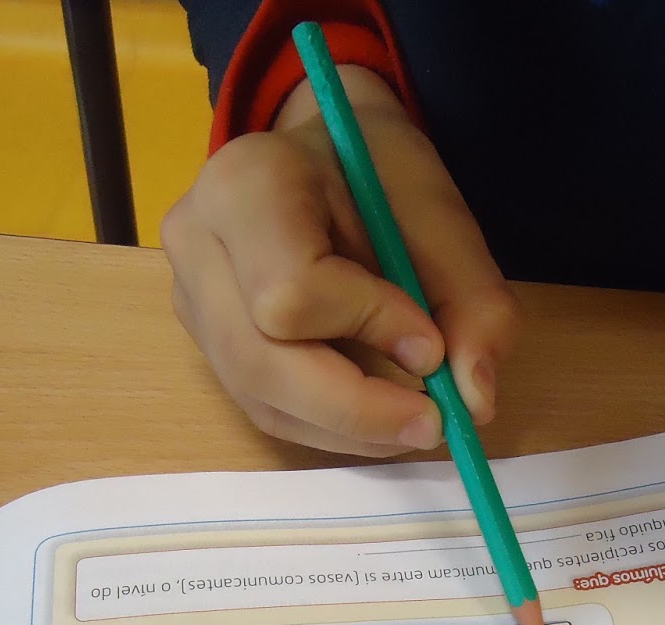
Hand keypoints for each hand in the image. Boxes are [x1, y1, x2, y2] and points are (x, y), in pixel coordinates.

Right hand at [162, 66, 517, 456]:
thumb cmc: (377, 174)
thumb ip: (471, 301)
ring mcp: (190, 297)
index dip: (367, 327)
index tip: (430, 342)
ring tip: (413, 419)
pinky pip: (263, 407)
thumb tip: (474, 402)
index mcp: (245, 183)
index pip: (291, 289)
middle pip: (260, 362)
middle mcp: (197, 242)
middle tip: (433, 421)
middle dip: (356, 407)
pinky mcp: (205, 341)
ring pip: (260, 397)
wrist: (323, 157)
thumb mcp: (440, 214)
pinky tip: (375, 414)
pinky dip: (329, 426)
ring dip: (347, 427)